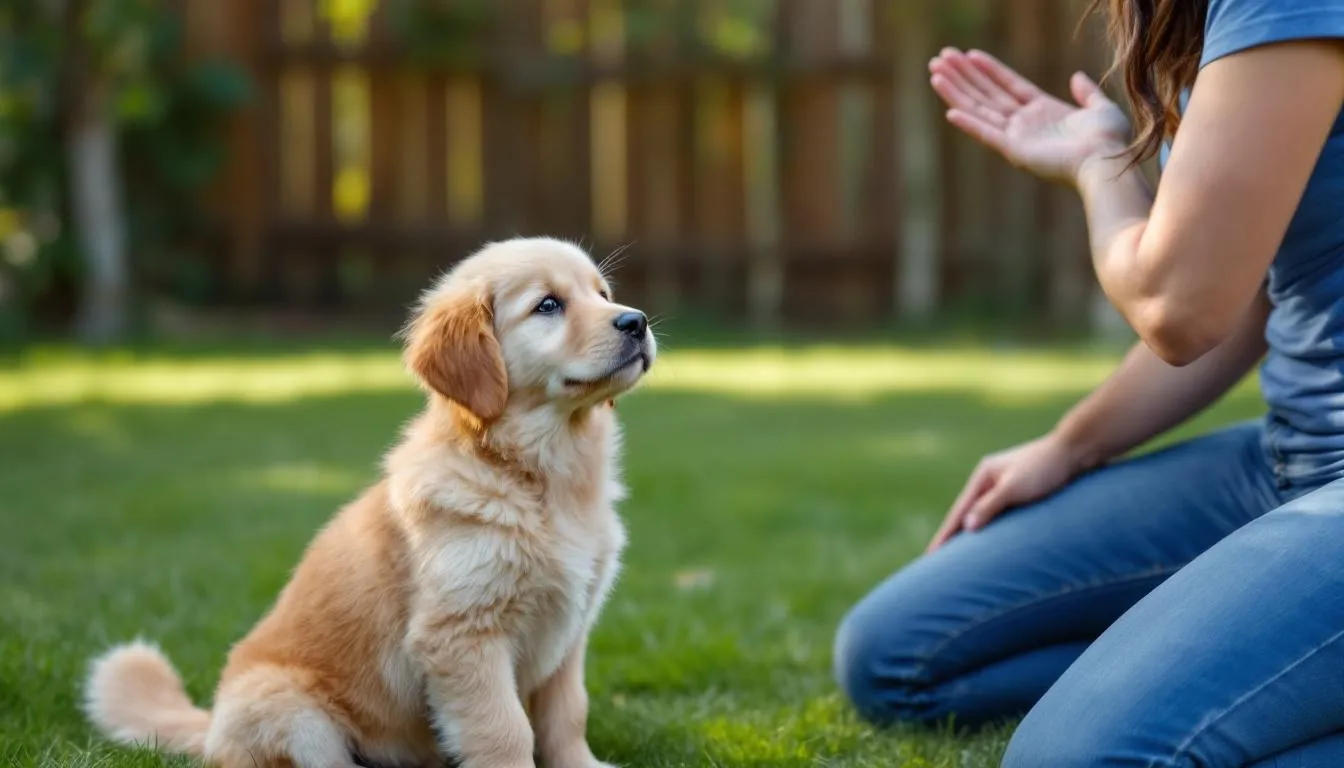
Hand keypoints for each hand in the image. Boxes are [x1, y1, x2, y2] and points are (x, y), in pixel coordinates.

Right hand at [926, 433, 1080, 552]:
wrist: (1075, 452)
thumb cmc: (1044, 468)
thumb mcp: (1014, 487)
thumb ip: (990, 506)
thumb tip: (966, 527)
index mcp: (982, 476)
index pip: (958, 512)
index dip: (944, 535)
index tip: (930, 555)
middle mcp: (990, 481)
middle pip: (966, 515)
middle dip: (952, 537)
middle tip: (937, 562)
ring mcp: (1005, 488)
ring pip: (983, 517)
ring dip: (971, 536)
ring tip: (958, 559)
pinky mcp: (1021, 495)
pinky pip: (999, 518)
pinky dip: (991, 532)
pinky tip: (990, 544)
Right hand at [929, 48, 1131, 185]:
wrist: (1107, 161)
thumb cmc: (1108, 139)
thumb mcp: (1100, 107)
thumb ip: (1087, 92)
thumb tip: (1076, 77)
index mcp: (1043, 110)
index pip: (1008, 85)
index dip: (989, 69)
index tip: (969, 54)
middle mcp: (1025, 123)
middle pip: (986, 93)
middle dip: (963, 75)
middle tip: (940, 59)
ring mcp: (1017, 137)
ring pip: (979, 108)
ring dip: (956, 91)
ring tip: (935, 73)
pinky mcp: (1014, 151)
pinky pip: (986, 133)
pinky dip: (968, 124)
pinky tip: (949, 111)